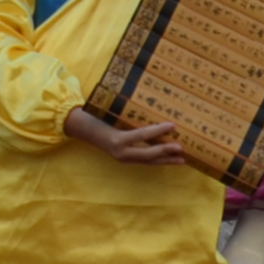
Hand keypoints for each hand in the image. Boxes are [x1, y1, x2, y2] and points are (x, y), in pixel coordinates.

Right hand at [68, 108, 184, 164]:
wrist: (81, 129)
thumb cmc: (96, 116)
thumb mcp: (109, 112)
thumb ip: (126, 113)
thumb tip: (148, 102)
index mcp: (116, 139)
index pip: (141, 135)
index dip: (157, 131)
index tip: (172, 125)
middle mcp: (120, 152)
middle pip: (147, 154)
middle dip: (165, 151)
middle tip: (181, 147)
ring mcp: (123, 158)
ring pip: (148, 161)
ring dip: (166, 160)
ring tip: (182, 160)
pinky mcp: (125, 159)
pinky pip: (144, 161)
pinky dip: (158, 160)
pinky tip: (169, 159)